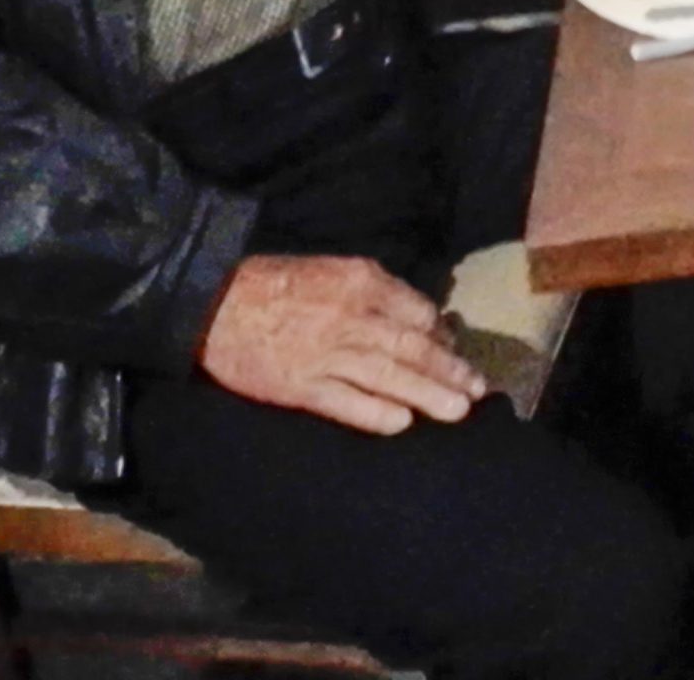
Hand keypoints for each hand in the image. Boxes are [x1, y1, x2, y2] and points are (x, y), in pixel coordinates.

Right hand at [200, 254, 485, 435]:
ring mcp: (326, 354)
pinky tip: (402, 423)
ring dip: (427, 394)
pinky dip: (376, 413)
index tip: (457, 354)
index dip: (443, 336)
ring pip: (388, 376)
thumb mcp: (335, 271)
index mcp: (363, 282)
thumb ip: (378, 292)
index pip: (419, 312)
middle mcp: (351, 316)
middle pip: (412, 346)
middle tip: (478, 390)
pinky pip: (346, 402)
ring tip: (458, 410)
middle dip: (449, 370)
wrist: (215, 302)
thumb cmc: (278, 284)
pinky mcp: (300, 386)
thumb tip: (422, 322)